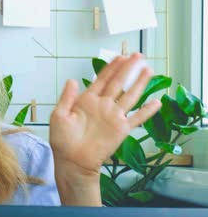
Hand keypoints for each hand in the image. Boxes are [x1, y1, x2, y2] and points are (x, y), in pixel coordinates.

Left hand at [49, 54, 160, 203]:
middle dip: (127, 69)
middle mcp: (102, 106)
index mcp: (86, 101)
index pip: (101, 79)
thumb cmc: (62, 141)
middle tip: (138, 55)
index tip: (120, 57)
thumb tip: (72, 80)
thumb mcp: (58, 115)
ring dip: (139, 83)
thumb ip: (67, 97)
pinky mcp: (121, 129)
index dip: (111, 68)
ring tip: (148, 70)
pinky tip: (156, 102)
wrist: (72, 161)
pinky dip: (147, 111)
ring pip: (129, 96)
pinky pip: (137, 118)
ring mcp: (113, 117)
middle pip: (118, 83)